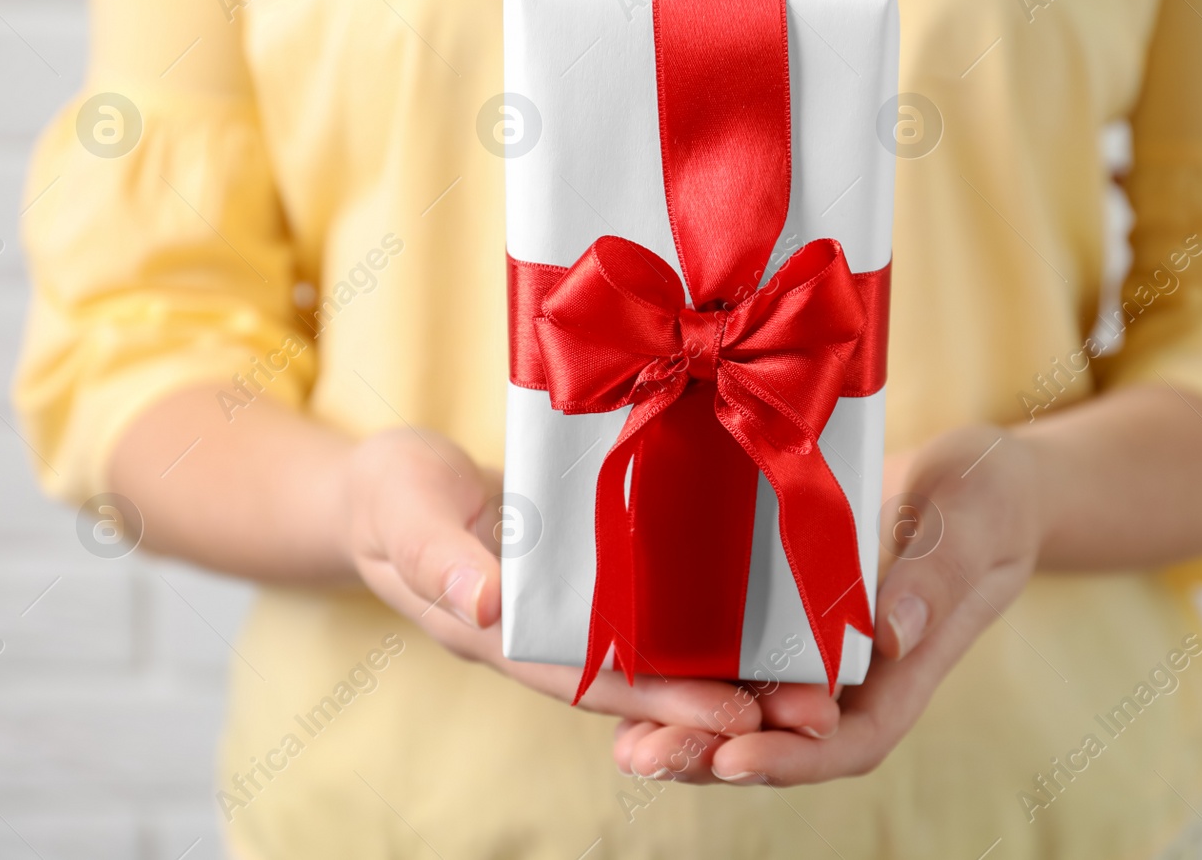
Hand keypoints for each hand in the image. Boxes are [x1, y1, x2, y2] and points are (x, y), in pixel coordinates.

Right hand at [341, 428, 839, 754]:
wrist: (386, 486)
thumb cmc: (391, 495)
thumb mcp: (403, 511)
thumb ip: (437, 558)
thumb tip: (486, 603)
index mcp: (502, 634)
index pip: (592, 681)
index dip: (663, 702)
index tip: (738, 716)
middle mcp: (548, 639)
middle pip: (642, 684)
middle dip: (723, 702)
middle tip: (813, 713)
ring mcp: (573, 614)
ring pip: (658, 657)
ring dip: (730, 673)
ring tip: (815, 684)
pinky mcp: (592, 582)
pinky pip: (655, 614)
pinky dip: (709, 626)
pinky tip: (772, 623)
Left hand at [614, 423, 1045, 784]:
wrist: (973, 476)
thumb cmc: (988, 496)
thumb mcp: (973, 524)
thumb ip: (936, 575)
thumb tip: (889, 634)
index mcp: (904, 668)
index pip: (850, 740)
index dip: (793, 757)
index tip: (736, 756)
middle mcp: (852, 675)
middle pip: (783, 741)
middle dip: (714, 756)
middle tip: (647, 757)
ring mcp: (813, 648)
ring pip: (748, 709)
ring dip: (688, 731)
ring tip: (628, 745)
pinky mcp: (781, 612)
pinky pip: (731, 656)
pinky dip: (685, 676)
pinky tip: (630, 676)